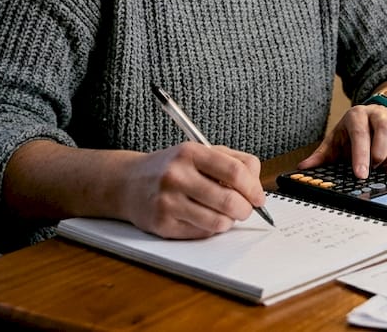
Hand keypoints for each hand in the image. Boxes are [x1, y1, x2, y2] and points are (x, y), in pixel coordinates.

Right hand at [119, 143, 264, 238]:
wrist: (128, 183)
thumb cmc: (172, 168)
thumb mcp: (200, 152)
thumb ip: (234, 162)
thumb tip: (257, 188)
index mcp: (190, 153)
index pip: (235, 172)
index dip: (253, 188)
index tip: (258, 197)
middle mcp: (177, 176)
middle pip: (229, 200)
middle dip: (245, 209)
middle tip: (245, 209)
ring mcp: (168, 201)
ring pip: (218, 222)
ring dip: (229, 221)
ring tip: (223, 213)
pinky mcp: (162, 224)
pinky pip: (202, 233)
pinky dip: (210, 229)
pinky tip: (202, 218)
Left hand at [298, 103, 386, 177]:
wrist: (375, 117)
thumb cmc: (352, 133)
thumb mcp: (336, 141)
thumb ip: (321, 156)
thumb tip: (303, 168)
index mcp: (356, 115)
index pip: (360, 132)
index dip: (361, 154)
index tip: (360, 175)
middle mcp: (377, 113)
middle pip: (385, 128)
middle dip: (380, 153)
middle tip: (374, 167)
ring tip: (383, 163)